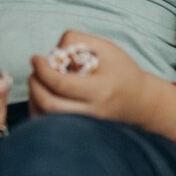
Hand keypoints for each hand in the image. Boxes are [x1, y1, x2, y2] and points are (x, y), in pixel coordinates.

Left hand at [27, 31, 155, 124]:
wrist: (140, 102)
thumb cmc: (123, 72)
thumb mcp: (107, 48)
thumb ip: (79, 41)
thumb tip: (52, 51)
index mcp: (101, 90)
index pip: (61, 83)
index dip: (42, 70)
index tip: (36, 59)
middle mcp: (92, 112)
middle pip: (49, 104)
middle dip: (35, 85)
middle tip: (34, 72)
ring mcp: (85, 127)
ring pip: (46, 120)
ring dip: (34, 98)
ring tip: (38, 83)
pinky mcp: (79, 134)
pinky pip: (49, 129)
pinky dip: (39, 111)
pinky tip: (42, 97)